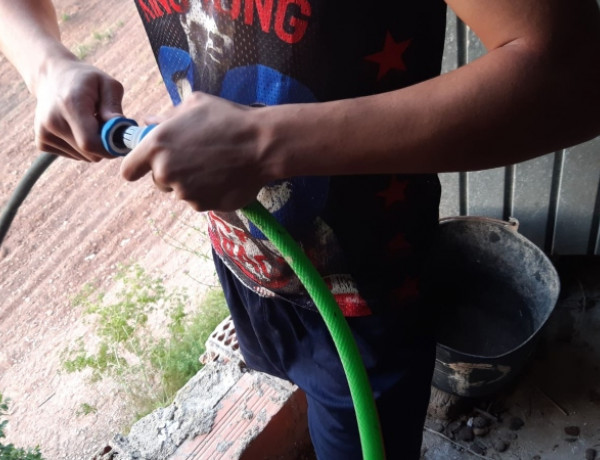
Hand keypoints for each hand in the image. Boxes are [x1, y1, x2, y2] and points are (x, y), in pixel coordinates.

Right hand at [33, 55, 123, 160]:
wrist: (52, 77)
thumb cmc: (86, 81)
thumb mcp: (107, 84)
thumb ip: (114, 106)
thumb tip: (120, 129)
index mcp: (70, 105)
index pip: (90, 143)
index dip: (110, 147)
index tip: (120, 140)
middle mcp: (53, 121)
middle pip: (89, 153)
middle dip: (104, 146)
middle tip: (107, 127)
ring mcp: (44, 133)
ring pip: (84, 157)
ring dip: (93, 146)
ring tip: (89, 124)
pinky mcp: (41, 142)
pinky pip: (74, 156)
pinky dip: (81, 148)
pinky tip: (77, 129)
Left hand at [120, 92, 274, 211]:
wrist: (262, 145)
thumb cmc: (228, 119)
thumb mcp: (194, 105)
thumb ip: (165, 117)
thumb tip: (147, 123)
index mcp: (156, 146)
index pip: (128, 170)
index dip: (137, 166)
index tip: (147, 164)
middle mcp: (166, 172)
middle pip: (158, 181)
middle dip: (170, 172)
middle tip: (193, 158)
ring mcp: (185, 192)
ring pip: (180, 191)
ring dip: (191, 182)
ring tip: (214, 165)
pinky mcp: (203, 205)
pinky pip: (199, 200)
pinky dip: (208, 192)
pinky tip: (223, 175)